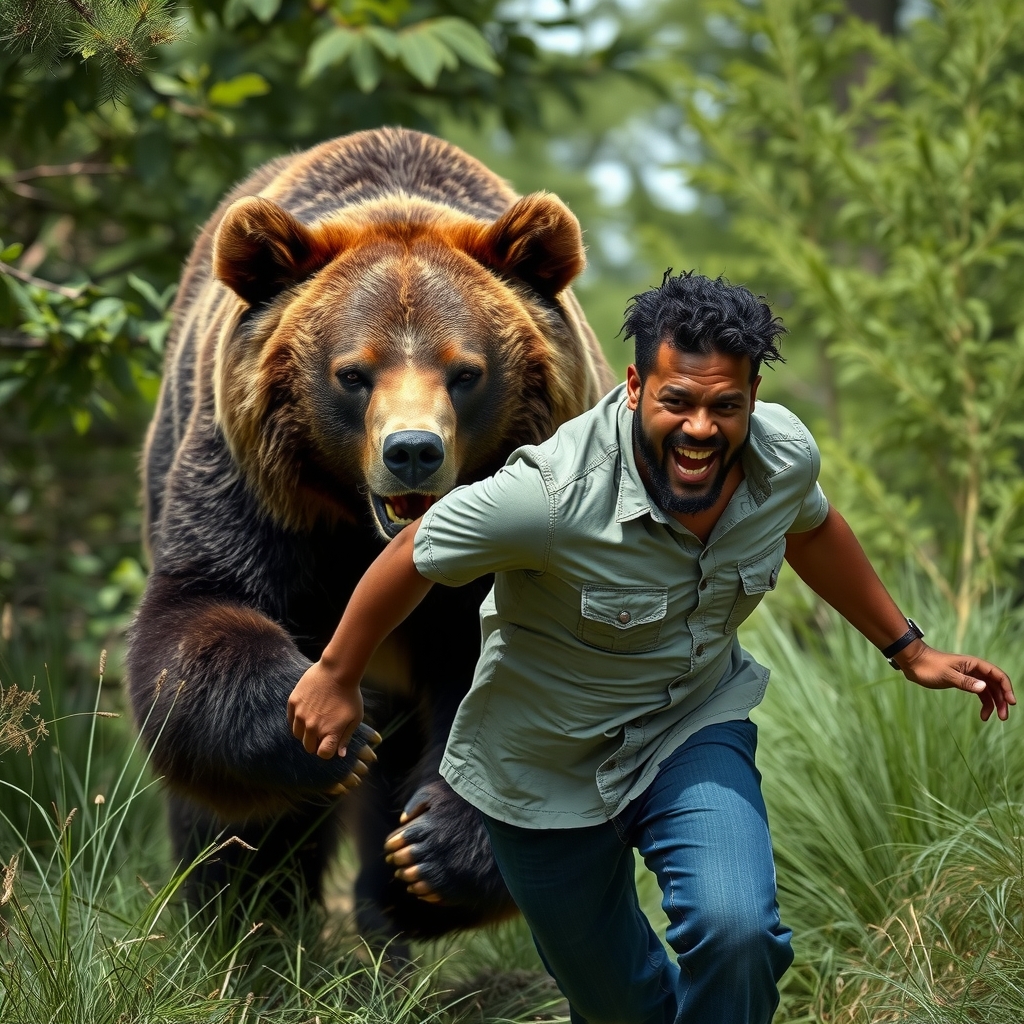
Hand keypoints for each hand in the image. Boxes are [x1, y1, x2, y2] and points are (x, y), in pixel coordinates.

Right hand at [287, 660, 363, 758]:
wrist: (337, 670)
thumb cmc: (350, 694)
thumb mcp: (355, 718)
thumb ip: (345, 738)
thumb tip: (339, 754)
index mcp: (330, 733)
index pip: (322, 754)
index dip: (327, 751)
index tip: (330, 742)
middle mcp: (313, 727)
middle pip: (308, 747)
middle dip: (316, 742)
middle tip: (323, 730)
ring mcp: (301, 715)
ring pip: (298, 735)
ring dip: (305, 732)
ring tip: (315, 719)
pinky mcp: (293, 703)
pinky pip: (291, 720)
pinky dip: (297, 720)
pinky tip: (307, 712)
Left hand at [896, 641, 1015, 721]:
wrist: (914, 663)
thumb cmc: (929, 666)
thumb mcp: (947, 675)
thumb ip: (965, 682)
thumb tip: (984, 687)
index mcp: (974, 664)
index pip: (998, 675)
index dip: (1007, 688)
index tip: (1011, 702)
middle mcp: (975, 669)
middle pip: (996, 684)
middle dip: (1002, 700)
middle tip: (1003, 717)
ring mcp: (969, 676)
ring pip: (989, 690)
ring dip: (994, 703)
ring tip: (994, 718)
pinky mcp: (963, 682)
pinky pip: (979, 692)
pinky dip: (983, 703)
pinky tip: (983, 714)